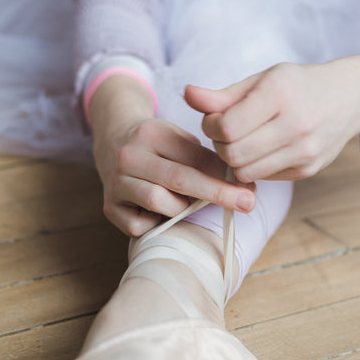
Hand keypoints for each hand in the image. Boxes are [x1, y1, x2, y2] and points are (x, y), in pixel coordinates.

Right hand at [89, 75, 255, 236]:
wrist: (112, 142)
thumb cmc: (157, 147)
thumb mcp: (180, 140)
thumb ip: (206, 160)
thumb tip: (240, 185)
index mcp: (150, 133)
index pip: (195, 158)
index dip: (224, 177)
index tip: (250, 189)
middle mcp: (129, 156)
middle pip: (180, 180)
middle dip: (217, 194)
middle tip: (246, 203)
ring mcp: (115, 182)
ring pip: (159, 203)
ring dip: (180, 207)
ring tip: (182, 201)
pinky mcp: (109, 207)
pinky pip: (141, 226)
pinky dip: (156, 222)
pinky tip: (158, 211)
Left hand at [184, 50, 359, 183]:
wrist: (349, 98)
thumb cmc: (298, 86)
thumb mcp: (262, 80)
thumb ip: (223, 94)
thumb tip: (187, 95)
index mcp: (280, 93)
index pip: (227, 127)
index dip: (211, 126)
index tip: (216, 118)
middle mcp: (296, 124)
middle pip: (232, 154)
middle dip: (220, 145)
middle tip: (226, 132)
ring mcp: (305, 151)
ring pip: (245, 172)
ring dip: (234, 160)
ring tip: (242, 141)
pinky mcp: (308, 170)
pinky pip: (264, 178)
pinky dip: (255, 166)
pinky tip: (263, 149)